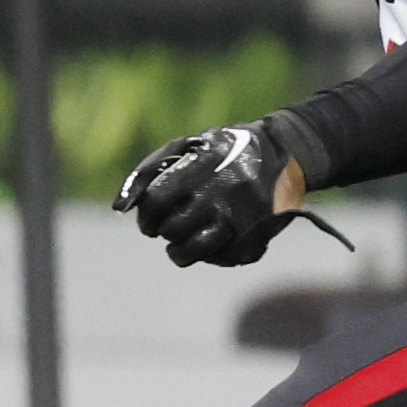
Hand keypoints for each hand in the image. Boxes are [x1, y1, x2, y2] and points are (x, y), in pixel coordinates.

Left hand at [115, 120, 305, 267]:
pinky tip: (215, 238)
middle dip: (165, 230)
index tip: (151, 218)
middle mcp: (219, 196)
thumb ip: (146, 174)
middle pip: (170, 230)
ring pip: (192, 252)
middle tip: (173, 224)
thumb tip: (119, 207)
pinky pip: (220, 259)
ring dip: (180, 250)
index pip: (154, 204)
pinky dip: (212, 253)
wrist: (287, 153)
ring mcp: (239, 220)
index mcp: (199, 170)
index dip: (146, 216)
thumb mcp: (185, 147)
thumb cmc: (224, 150)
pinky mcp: (255, 239)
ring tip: (183, 242)